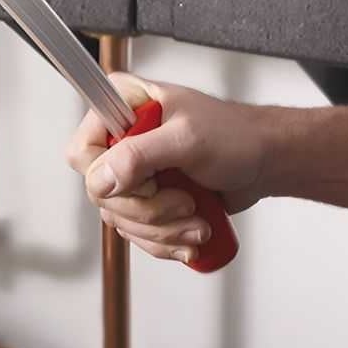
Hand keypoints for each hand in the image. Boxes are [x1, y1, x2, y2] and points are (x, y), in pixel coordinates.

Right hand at [66, 72, 269, 264]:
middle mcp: (119, 138)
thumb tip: (101, 179)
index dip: (111, 178)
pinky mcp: (145, 198)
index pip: (82, 153)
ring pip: (120, 219)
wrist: (265, 162)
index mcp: (121, 107)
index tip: (151, 182)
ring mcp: (131, 171)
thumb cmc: (236, 137)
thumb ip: (138, 155)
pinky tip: (192, 230)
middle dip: (149, 211)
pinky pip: (136, 232)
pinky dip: (166, 241)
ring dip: (162, 230)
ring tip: (196, 219)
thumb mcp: (187, 139)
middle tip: (185, 202)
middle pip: (102, 195)